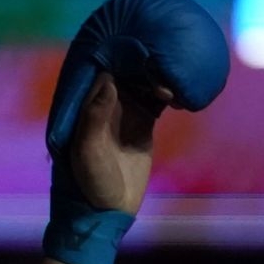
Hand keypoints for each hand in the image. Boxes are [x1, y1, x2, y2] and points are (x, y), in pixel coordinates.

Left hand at [66, 71, 171, 215]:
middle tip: (162, 69)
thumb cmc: (91, 181)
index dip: (121, 60)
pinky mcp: (142, 121)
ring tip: (168, 87)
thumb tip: (109, 81)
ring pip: (142, 82)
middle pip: (125, 72)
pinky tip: (177, 94)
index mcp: (86, 108)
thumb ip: (94, 117)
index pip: (103, 73)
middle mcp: (104, 105)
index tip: (140, 54)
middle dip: (143, 65)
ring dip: (157, 77)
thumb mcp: (88, 151)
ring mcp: (124, 111)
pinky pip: (155, 99)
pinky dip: (166, 92)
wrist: (110, 208)